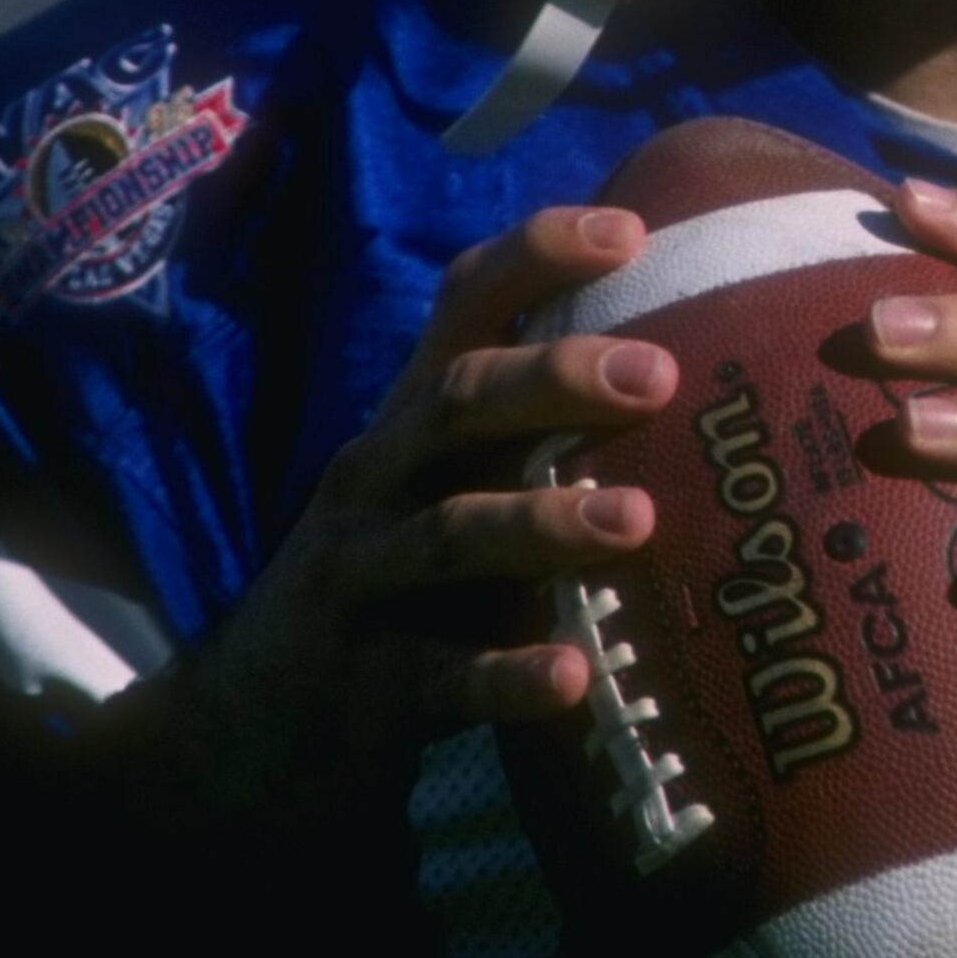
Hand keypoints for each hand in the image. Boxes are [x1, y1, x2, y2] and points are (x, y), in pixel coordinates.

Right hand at [145, 204, 678, 827]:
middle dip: (552, 380)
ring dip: (542, 524)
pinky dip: (502, 677)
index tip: (631, 233)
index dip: (537, 257)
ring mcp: (358, 580)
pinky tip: (570, 680)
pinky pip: (436, 678)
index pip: (464, 307)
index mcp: (414, 419)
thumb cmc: (404, 579)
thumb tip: (703, 357)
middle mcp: (378, 479)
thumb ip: (538, 428)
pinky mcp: (359, 687)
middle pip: (456, 405)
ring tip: (638, 519)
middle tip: (660, 374)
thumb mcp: (453, 485)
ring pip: (446, 536)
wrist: (253, 724)